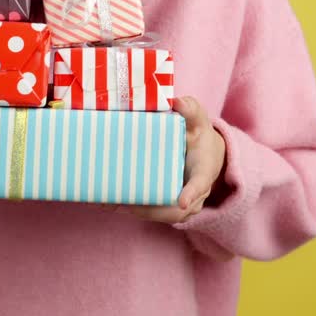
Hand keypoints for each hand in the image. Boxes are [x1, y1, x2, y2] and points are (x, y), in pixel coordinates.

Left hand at [119, 96, 226, 224]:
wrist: (206, 155)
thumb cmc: (199, 136)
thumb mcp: (198, 120)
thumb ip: (190, 110)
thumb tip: (177, 101)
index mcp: (203, 170)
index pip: (200, 184)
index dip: (191, 193)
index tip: (182, 201)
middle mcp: (195, 193)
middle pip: (175, 210)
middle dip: (150, 210)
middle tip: (124, 203)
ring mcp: (183, 204)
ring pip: (161, 214)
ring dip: (136, 211)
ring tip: (109, 202)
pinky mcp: (169, 206)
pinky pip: (152, 212)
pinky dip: (132, 209)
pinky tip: (109, 202)